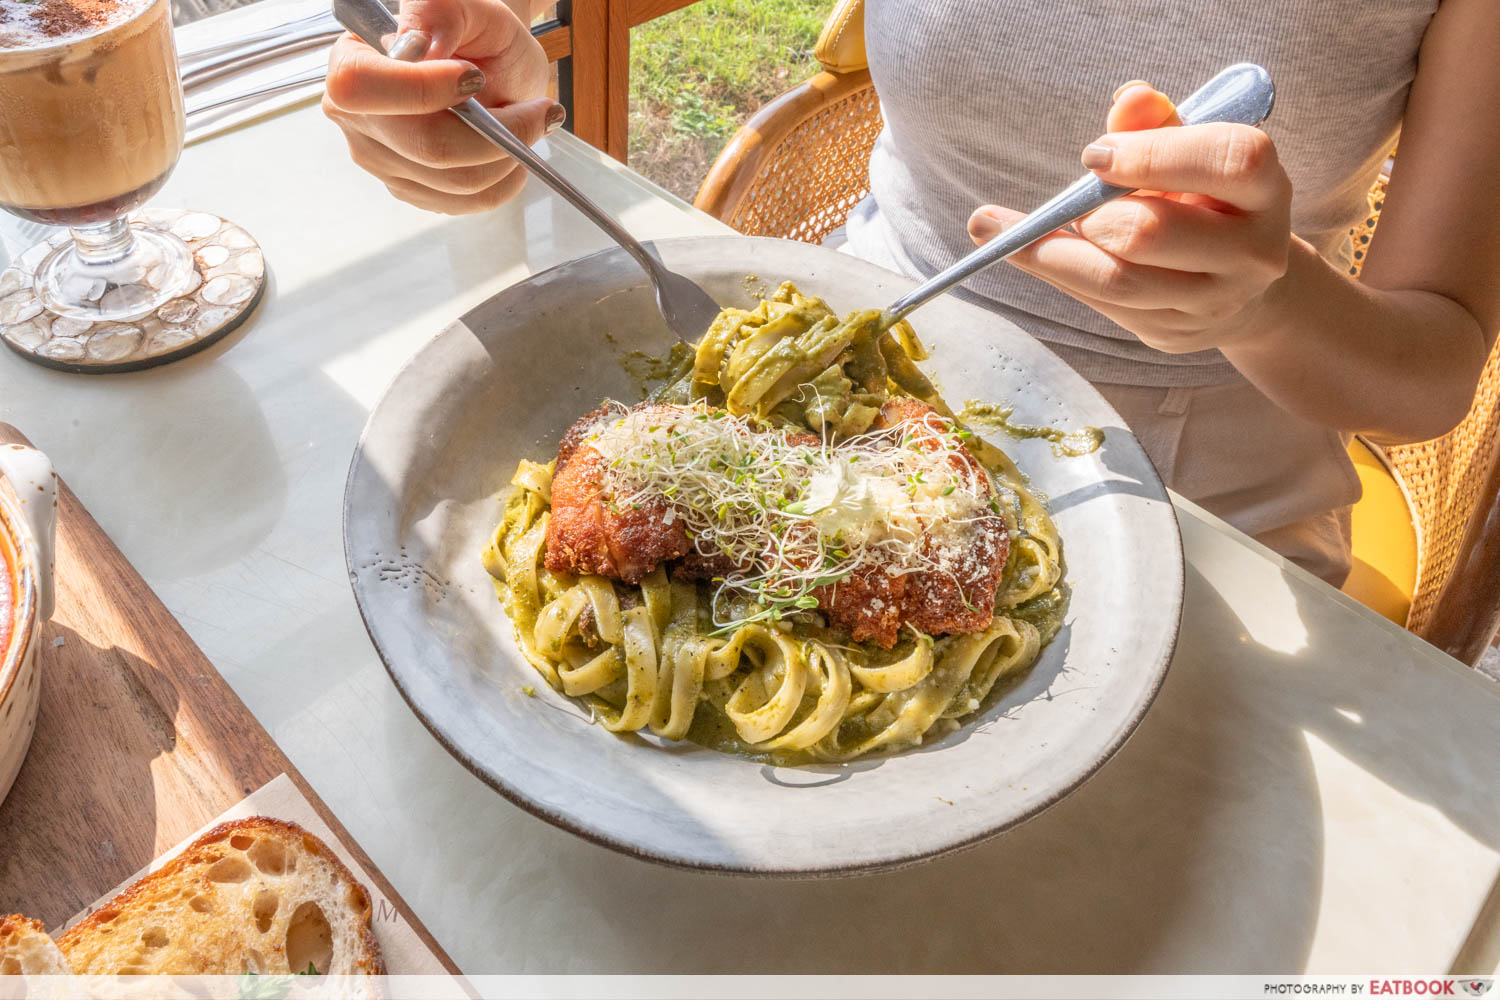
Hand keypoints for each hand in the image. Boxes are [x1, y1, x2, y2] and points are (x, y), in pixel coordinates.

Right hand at [323, 0, 557, 213]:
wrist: (490, 64)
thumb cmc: (474, 32)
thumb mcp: (466, 6)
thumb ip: (439, 12)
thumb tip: (420, 47)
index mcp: (353, 61)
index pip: (361, 87)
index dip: (422, 89)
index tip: (475, 76)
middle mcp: (356, 117)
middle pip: (425, 146)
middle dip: (496, 133)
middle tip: (538, 112)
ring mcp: (382, 160)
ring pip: (455, 180)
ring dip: (509, 156)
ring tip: (531, 125)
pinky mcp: (413, 189)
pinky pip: (467, 201)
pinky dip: (504, 180)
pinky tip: (513, 154)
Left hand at [967, 82, 1293, 353]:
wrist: (1239, 283)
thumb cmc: (1207, 198)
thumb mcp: (1194, 153)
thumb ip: (1160, 125)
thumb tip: (1129, 100)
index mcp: (1265, 191)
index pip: (1227, 161)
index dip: (1152, 153)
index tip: (1095, 154)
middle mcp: (1252, 254)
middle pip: (1151, 233)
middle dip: (1092, 214)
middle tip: (1071, 203)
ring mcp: (1213, 303)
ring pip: (1116, 282)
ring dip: (1048, 252)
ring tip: (995, 228)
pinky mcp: (1172, 333)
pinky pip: (1100, 306)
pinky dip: (1054, 273)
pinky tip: (1019, 251)